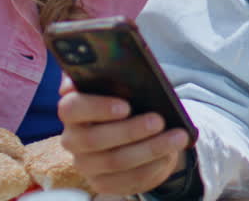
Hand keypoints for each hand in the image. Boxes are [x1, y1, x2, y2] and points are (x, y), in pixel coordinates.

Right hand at [57, 76, 192, 195]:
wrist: (133, 130)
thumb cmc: (125, 100)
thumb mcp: (118, 83)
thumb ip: (110, 73)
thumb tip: (115, 65)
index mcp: (72, 110)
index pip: (71, 108)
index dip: (97, 107)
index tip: (126, 106)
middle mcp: (73, 139)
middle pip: (95, 139)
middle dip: (130, 130)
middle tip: (158, 120)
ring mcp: (87, 164)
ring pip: (116, 161)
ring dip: (150, 148)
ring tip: (177, 136)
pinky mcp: (104, 183)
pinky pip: (128, 179)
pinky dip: (152, 166)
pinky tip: (169, 154)